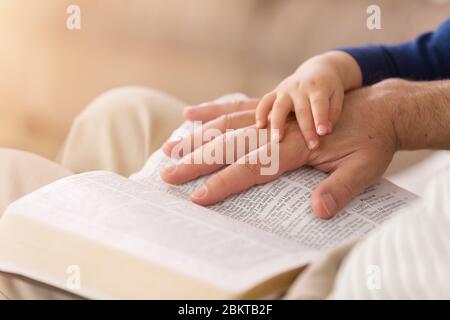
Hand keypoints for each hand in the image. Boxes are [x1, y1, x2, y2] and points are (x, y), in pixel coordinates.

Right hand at [161, 80, 399, 218]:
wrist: (382, 107)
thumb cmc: (372, 141)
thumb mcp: (366, 169)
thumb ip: (341, 189)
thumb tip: (318, 211)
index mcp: (297, 148)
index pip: (253, 168)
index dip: (224, 183)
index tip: (198, 196)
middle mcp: (279, 130)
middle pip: (230, 146)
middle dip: (197, 161)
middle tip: (168, 173)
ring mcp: (274, 117)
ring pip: (227, 126)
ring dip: (196, 138)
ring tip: (168, 147)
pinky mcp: (274, 109)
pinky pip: (238, 108)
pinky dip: (213, 111)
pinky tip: (191, 113)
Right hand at [255, 51, 361, 147]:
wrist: (317, 70)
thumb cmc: (329, 90)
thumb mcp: (337, 96)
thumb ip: (333, 113)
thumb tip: (325, 132)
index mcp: (318, 88)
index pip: (319, 104)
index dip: (321, 118)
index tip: (323, 133)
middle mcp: (300, 88)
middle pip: (301, 109)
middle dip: (306, 129)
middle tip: (312, 146)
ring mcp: (285, 90)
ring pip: (279, 106)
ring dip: (278, 123)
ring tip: (277, 140)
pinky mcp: (275, 92)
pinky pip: (264, 102)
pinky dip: (260, 114)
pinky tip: (260, 127)